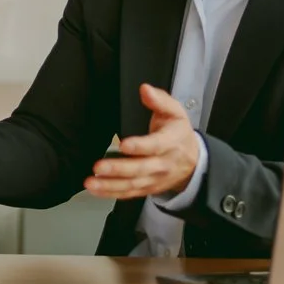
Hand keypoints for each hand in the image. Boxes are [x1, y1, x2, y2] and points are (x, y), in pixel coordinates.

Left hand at [83, 84, 201, 199]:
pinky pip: (128, 193)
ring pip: (132, 185)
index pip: (155, 146)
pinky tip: (96, 190)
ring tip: (91, 182)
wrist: (192, 161)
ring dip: (110, 185)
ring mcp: (154, 179)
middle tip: (98, 167)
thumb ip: (160, 100)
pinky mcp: (146, 188)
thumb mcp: (176, 112)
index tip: (123, 144)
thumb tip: (145, 89)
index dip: (140, 146)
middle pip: (140, 169)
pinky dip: (111, 193)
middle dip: (118, 169)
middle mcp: (162, 164)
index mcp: (170, 143)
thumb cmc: (178, 133)